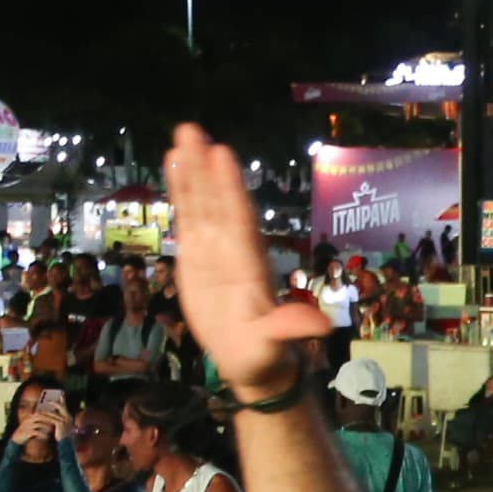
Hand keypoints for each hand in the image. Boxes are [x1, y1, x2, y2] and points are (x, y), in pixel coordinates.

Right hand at [158, 128, 333, 391]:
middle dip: (205, 167)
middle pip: (217, 201)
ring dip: (190, 171)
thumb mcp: (277, 343)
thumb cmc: (265, 352)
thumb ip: (291, 328)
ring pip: (202, 203)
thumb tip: (320, 326)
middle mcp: (232, 248)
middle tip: (191, 130)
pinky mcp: (196, 257)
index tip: (222, 154)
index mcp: (249, 263)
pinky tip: (172, 164)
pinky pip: (187, 218)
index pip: (239, 219)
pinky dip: (181, 192)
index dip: (230, 188)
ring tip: (180, 137)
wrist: (251, 361)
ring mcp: (213, 249)